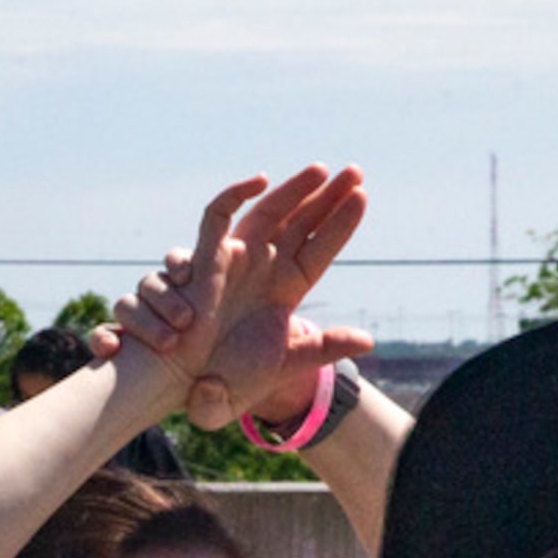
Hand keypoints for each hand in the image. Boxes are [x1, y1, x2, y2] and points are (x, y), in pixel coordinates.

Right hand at [101, 166, 374, 431]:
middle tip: (354, 170)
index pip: (320, 250)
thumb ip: (323, 349)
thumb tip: (368, 340)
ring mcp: (238, 261)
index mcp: (286, 292)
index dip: (340, 224)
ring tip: (322, 169)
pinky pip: (217, 218)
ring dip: (294, 189)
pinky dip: (235, 195)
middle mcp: (264, 270)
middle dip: (326, 196)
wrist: (188, 388)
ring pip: (269, 212)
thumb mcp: (286, 364)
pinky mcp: (206, 260)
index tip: (362, 196)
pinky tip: (261, 180)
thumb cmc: (232, 381)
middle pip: (301, 223)